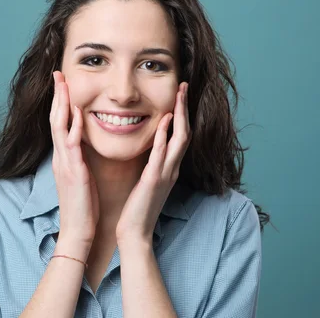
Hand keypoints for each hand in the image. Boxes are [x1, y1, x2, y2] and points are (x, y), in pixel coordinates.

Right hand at [50, 71, 99, 249]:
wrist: (78, 230)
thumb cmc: (83, 205)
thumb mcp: (80, 176)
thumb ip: (78, 158)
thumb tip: (82, 143)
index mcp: (63, 157)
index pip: (60, 123)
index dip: (60, 102)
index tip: (63, 83)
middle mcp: (60, 157)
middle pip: (55, 119)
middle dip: (57, 95)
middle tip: (58, 74)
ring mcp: (64, 163)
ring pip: (59, 127)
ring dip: (61, 104)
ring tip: (63, 84)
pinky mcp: (73, 172)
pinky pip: (71, 146)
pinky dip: (73, 127)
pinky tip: (77, 113)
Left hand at [115, 82, 190, 245]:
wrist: (135, 233)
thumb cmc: (138, 208)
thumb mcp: (148, 182)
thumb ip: (152, 164)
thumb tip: (152, 146)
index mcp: (169, 168)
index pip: (180, 136)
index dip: (181, 114)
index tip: (178, 95)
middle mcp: (172, 169)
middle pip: (185, 132)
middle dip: (184, 108)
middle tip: (183, 86)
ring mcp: (166, 174)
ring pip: (179, 140)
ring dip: (180, 116)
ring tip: (179, 95)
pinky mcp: (154, 181)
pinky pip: (162, 154)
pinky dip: (165, 136)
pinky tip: (165, 121)